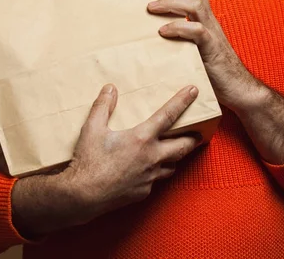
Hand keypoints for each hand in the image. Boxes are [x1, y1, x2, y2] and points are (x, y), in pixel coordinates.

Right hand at [11, 84, 200, 236]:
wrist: (84, 196)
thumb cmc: (89, 161)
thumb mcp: (92, 128)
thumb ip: (103, 106)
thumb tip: (110, 88)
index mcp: (141, 138)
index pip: (168, 115)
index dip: (182, 101)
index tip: (193, 91)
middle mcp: (151, 158)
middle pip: (182, 146)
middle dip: (193, 138)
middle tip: (199, 132)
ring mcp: (149, 177)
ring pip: (172, 165)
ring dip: (176, 156)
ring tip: (176, 150)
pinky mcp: (144, 191)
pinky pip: (157, 179)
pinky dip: (158, 171)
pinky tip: (151, 169)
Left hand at [147, 0, 257, 110]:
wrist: (238, 90)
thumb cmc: (212, 70)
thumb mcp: (193, 47)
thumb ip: (179, 37)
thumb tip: (151, 32)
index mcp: (206, 20)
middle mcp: (210, 22)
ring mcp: (213, 33)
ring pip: (196, 5)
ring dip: (171, 2)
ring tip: (152, 8)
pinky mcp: (212, 49)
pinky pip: (197, 30)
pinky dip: (178, 27)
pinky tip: (163, 32)